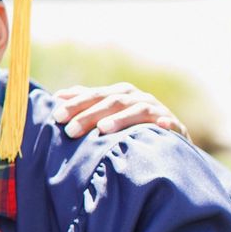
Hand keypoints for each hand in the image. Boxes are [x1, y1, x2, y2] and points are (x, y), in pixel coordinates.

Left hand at [53, 82, 189, 141]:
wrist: (167, 138)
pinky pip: (170, 123)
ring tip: (102, 129)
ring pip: (137, 110)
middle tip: (70, 130)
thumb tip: (57, 96)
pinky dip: (164, 124)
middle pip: (112, 101)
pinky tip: (160, 126)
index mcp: (120, 93)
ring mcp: (156, 110)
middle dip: (90, 114)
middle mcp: (137, 98)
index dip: (76, 104)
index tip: (57, 116)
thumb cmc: (129, 125)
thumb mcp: (108, 112)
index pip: (94, 95)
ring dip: (120, 119)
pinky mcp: (173, 125)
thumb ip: (86, 103)